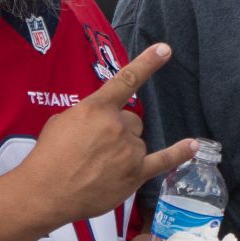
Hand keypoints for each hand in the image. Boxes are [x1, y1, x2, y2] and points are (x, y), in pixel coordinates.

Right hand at [18, 44, 196, 226]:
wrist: (46, 191)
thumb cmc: (48, 155)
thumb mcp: (61, 121)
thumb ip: (87, 115)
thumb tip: (100, 121)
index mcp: (97, 108)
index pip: (126, 80)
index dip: (147, 63)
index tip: (165, 49)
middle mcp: (118, 126)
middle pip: (131, 121)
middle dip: (117, 131)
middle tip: (95, 149)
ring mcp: (130, 150)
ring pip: (138, 142)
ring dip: (124, 150)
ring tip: (99, 166)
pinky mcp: (136, 173)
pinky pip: (164, 160)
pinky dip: (179, 153)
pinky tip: (193, 146)